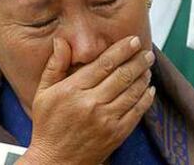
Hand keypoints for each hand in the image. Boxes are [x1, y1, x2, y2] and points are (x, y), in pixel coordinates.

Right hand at [19, 36, 154, 164]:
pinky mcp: (116, 135)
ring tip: (148, 66)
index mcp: (73, 90)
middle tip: (146, 51)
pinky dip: (145, 99)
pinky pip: (136, 113)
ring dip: (143, 77)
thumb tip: (61, 41)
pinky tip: (149, 89)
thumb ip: (54, 65)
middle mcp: (91, 103)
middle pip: (121, 75)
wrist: (56, 163)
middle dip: (137, 60)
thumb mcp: (43, 92)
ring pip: (131, 92)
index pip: (104, 63)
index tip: (132, 40)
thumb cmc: (48, 125)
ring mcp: (106, 120)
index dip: (121, 50)